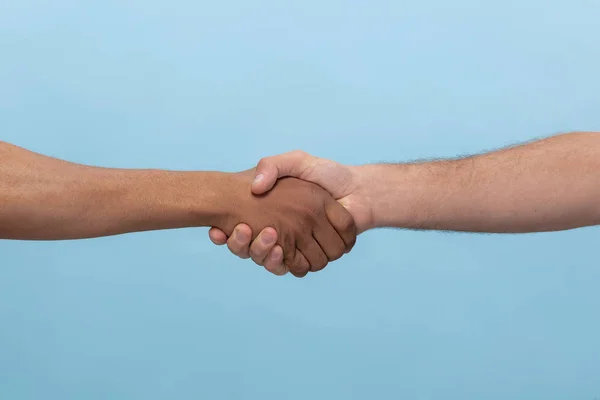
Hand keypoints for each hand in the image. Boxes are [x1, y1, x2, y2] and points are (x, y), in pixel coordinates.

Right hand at [212, 169, 356, 276]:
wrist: (359, 191)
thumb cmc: (328, 175)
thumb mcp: (296, 162)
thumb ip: (272, 166)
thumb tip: (254, 187)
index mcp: (272, 213)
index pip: (238, 229)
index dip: (226, 233)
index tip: (216, 229)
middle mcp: (279, 231)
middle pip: (246, 248)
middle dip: (238, 243)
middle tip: (239, 228)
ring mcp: (293, 245)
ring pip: (263, 260)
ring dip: (256, 251)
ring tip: (262, 234)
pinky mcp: (309, 256)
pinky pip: (287, 268)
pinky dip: (276, 262)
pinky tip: (276, 248)